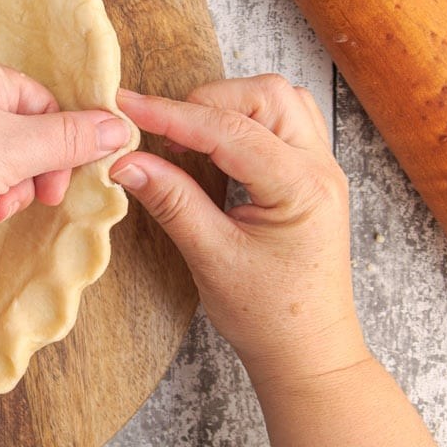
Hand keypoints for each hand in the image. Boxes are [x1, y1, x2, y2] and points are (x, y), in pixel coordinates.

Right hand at [110, 75, 368, 386]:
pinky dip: (242, 120)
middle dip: (205, 102)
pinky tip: (212, 146)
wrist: (308, 351)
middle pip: (264, 95)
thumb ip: (171, 201)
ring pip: (276, 101)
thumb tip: (126, 161)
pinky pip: (281, 122)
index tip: (126, 107)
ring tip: (186, 136)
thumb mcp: (211, 258)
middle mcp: (320, 168)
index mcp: (301, 188)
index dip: (172, 115)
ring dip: (227, 106)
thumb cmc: (267, 315)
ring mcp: (320, 168)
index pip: (229, 130)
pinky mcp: (309, 175)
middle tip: (160, 131)